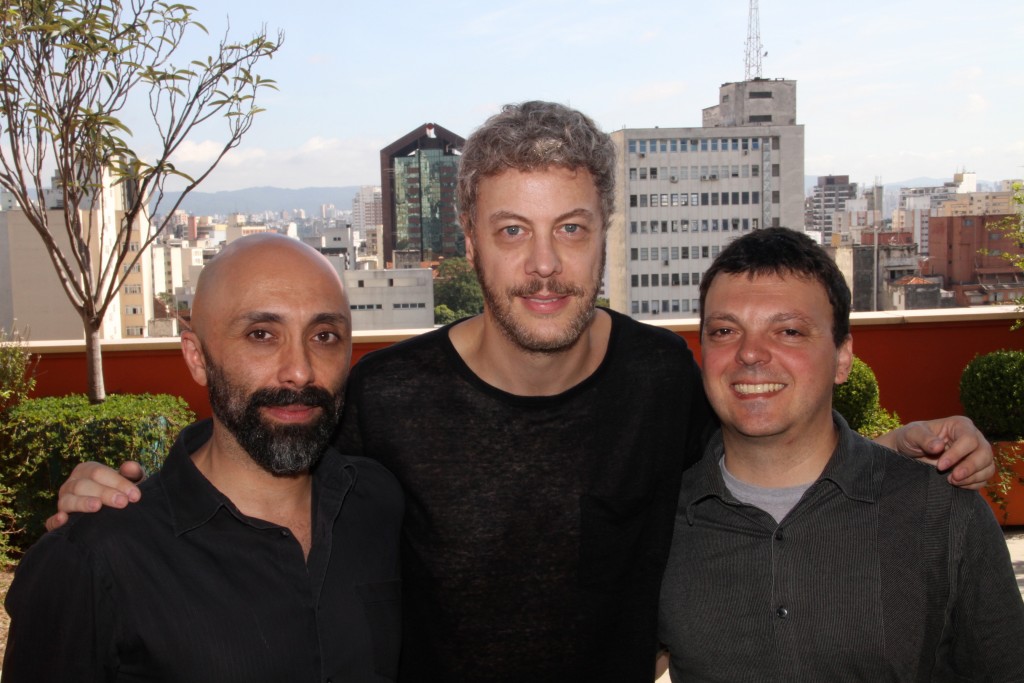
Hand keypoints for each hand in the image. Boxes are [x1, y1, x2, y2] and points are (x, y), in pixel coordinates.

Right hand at [44, 461, 145, 530]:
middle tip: (123, 502)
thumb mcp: (130, 481)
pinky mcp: (57, 521)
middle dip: (105, 493)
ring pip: (68, 500)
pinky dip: (55, 521)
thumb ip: (133, 473)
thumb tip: (129, 466)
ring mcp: (63, 501)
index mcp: (87, 470)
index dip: (118, 482)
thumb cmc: (121, 492)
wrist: (112, 510)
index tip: (135, 495)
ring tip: (97, 506)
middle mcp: (72, 484)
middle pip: (84, 485)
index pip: (99, 472)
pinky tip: (63, 519)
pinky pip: (51, 521)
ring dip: (82, 503)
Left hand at [876, 416, 994, 489]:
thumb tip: (939, 446)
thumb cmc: (911, 438)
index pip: (969, 439)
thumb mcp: (911, 434)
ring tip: (953, 481)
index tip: (941, 466)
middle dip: (969, 467)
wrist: (908, 452)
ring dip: (973, 477)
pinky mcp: (976, 468)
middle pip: (984, 453)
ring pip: (988, 466)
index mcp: (960, 425)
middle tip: (952, 478)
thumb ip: (924, 438)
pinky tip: (958, 484)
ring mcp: (977, 453)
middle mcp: (973, 438)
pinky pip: (985, 477)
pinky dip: (974, 483)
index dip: (958, 454)